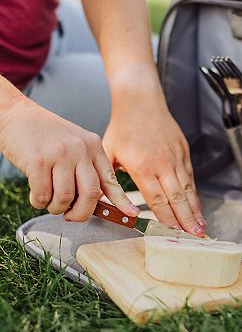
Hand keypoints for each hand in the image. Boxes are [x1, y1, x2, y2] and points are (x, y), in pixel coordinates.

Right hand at [0, 97, 139, 220]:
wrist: (18, 115)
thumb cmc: (48, 136)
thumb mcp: (76, 146)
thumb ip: (87, 169)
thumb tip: (95, 202)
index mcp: (94, 147)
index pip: (111, 180)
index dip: (123, 201)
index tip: (132, 215)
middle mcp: (81, 149)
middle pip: (91, 194)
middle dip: (81, 213)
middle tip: (71, 216)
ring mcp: (60, 154)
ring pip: (65, 198)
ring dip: (56, 208)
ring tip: (49, 200)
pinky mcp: (38, 160)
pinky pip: (43, 195)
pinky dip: (39, 201)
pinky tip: (37, 193)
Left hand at [103, 89, 205, 235]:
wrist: (141, 101)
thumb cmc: (124, 127)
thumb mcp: (110, 152)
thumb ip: (111, 179)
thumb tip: (109, 200)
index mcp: (143, 167)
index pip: (158, 199)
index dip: (167, 219)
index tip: (174, 233)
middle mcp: (163, 164)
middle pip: (177, 198)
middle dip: (187, 220)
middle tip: (196, 237)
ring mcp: (176, 158)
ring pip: (188, 189)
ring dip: (195, 209)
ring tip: (202, 226)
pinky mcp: (183, 152)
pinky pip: (190, 176)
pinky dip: (194, 193)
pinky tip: (196, 204)